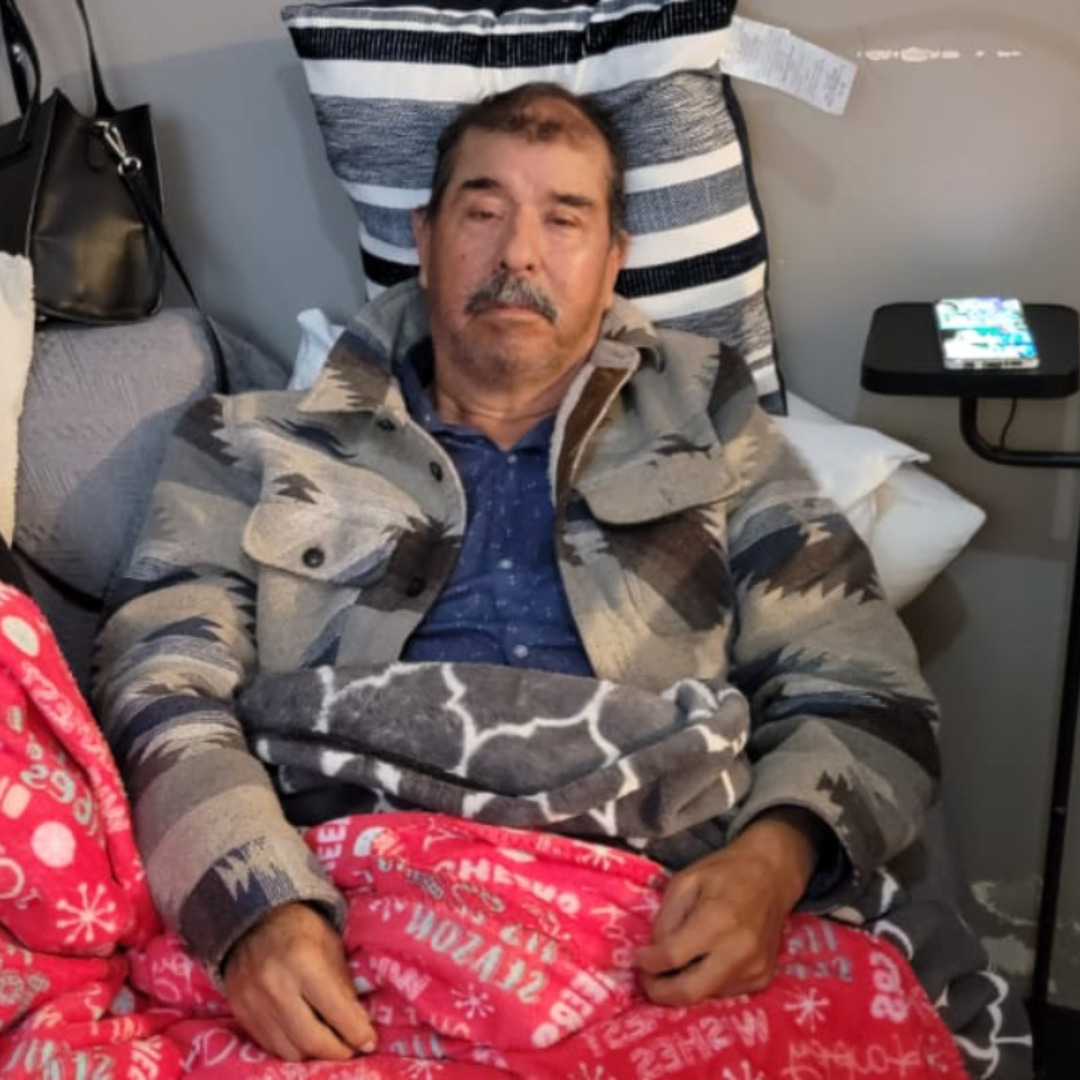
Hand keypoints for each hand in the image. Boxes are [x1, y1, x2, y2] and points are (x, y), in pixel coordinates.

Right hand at [223, 902, 376, 1061]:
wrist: (252, 916)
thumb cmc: (301, 927)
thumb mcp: (331, 945)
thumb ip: (344, 986)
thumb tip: (360, 1026)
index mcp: (304, 962)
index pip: (336, 1012)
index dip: (357, 1033)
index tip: (370, 1042)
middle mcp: (276, 986)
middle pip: (312, 1040)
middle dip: (338, 1051)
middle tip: (352, 1048)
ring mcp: (253, 1002)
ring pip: (290, 1050)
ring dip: (315, 1053)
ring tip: (329, 1042)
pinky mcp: (240, 1011)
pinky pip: (270, 1045)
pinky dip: (292, 1047)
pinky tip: (305, 1037)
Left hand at [635, 810, 819, 1005]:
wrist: (772, 875)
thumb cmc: (725, 872)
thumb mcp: (685, 880)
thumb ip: (666, 918)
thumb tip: (655, 953)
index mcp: (718, 919)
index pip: (673, 956)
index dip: (648, 962)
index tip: (637, 958)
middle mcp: (740, 950)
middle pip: (689, 991)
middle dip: (659, 991)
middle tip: (646, 979)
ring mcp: (755, 968)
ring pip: (705, 995)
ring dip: (681, 987)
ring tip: (671, 967)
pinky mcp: (763, 978)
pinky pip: (723, 992)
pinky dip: (704, 983)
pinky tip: (700, 963)